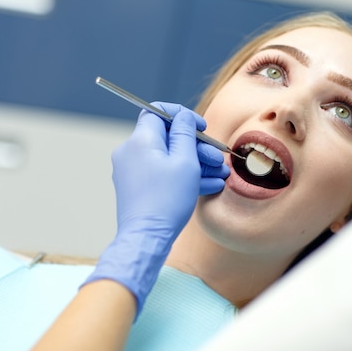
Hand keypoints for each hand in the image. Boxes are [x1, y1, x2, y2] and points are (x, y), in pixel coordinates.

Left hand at [82, 103, 228, 317]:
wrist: (147, 238)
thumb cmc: (167, 200)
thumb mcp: (185, 161)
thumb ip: (185, 133)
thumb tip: (184, 117)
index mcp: (140, 140)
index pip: (158, 112)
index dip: (182, 115)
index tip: (201, 126)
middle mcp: (131, 152)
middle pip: (167, 138)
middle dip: (197, 146)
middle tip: (217, 158)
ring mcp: (132, 172)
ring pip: (167, 158)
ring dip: (195, 163)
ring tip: (220, 175)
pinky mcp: (137, 188)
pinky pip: (162, 174)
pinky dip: (183, 176)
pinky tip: (209, 185)